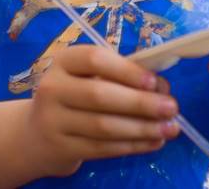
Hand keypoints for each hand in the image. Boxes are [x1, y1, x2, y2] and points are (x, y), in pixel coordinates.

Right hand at [26, 45, 179, 176]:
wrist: (36, 135)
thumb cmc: (74, 98)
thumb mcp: (87, 78)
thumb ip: (121, 77)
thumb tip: (162, 88)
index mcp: (64, 61)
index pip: (95, 59)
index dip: (127, 70)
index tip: (155, 82)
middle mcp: (53, 88)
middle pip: (100, 95)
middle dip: (141, 103)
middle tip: (172, 108)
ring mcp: (53, 120)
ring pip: (103, 126)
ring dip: (142, 128)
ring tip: (170, 129)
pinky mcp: (61, 148)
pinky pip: (102, 148)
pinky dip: (132, 146)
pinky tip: (153, 142)